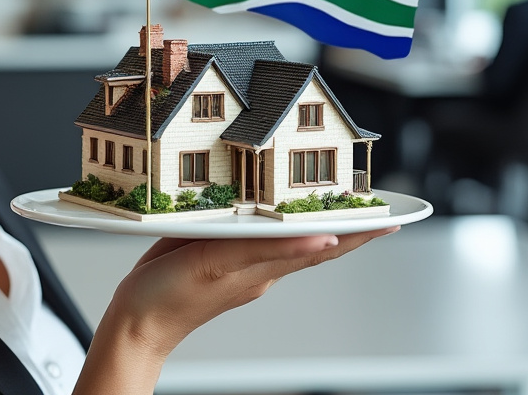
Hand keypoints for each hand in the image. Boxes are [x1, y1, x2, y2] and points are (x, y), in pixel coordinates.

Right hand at [74, 227, 397, 393]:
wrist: (135, 324)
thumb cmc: (170, 299)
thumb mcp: (219, 265)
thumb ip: (268, 249)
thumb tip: (319, 237)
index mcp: (265, 267)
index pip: (325, 246)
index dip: (360, 231)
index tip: (392, 218)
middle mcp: (259, 266)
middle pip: (313, 241)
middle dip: (345, 223)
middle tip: (373, 205)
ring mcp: (239, 263)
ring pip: (286, 237)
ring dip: (312, 219)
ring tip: (335, 203)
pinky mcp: (216, 257)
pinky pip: (254, 235)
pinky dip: (271, 221)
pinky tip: (268, 211)